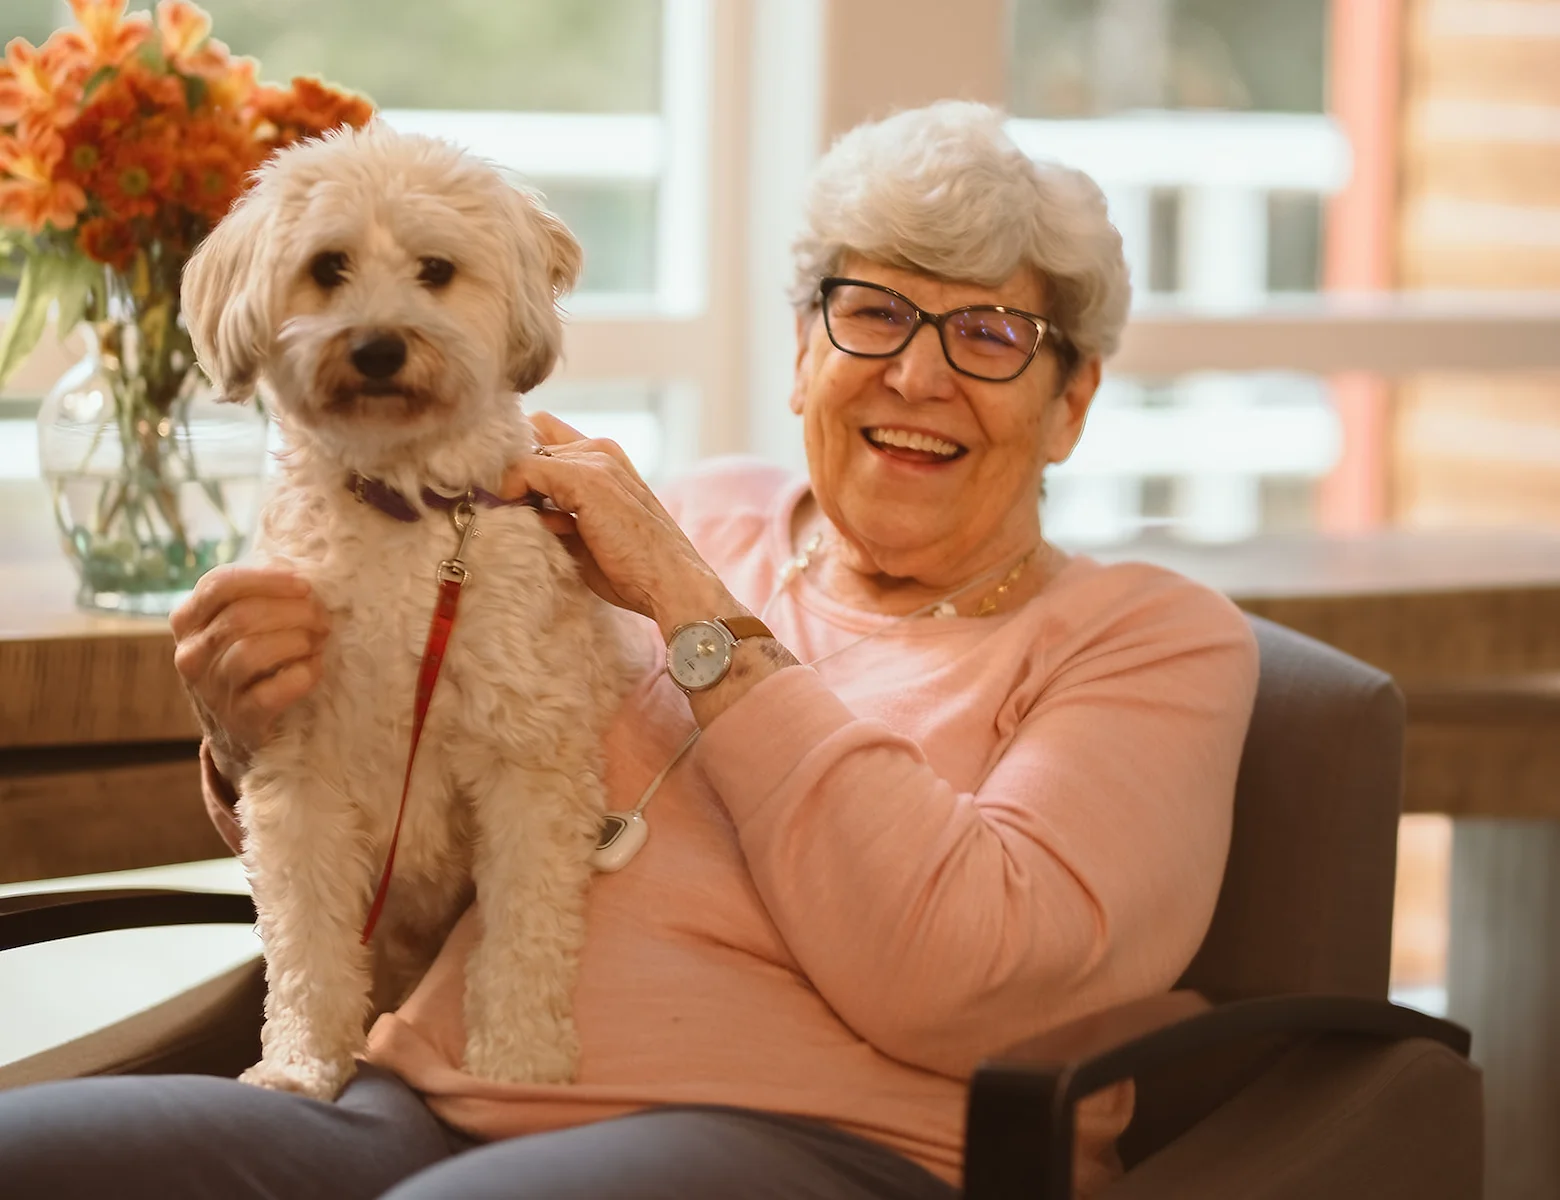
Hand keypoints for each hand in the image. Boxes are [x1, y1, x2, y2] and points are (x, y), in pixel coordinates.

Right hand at [170, 564, 330, 779]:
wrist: (238, 731)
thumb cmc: (247, 664)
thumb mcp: (239, 626)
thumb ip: (256, 596)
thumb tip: (295, 568)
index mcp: (187, 620)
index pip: (219, 585)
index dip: (266, 580)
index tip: (304, 585)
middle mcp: (191, 655)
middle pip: (241, 618)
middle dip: (292, 612)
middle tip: (322, 618)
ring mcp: (210, 691)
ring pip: (251, 653)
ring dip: (296, 641)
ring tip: (318, 642)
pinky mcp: (238, 721)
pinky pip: (270, 693)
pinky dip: (300, 677)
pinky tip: (314, 669)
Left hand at [502, 412, 732, 634]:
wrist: (673, 583)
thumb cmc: (633, 568)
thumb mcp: (587, 531)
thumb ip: (555, 511)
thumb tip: (513, 507)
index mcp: (606, 459)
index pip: (543, 436)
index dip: (521, 462)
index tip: (512, 498)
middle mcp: (601, 449)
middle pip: (529, 439)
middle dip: (514, 474)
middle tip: (514, 513)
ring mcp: (595, 460)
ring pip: (524, 454)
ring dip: (514, 487)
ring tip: (528, 525)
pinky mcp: (586, 478)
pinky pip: (524, 470)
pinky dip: (511, 495)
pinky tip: (530, 525)